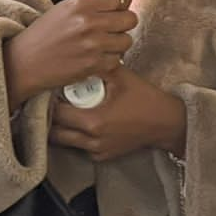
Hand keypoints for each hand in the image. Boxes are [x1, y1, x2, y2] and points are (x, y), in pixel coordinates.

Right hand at [2, 0, 138, 108]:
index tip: (118, 9)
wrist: (25, 62)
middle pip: (129, 18)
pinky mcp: (93, 65)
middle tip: (111, 29)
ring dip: (117, 44)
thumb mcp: (64, 9)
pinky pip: (117, 60)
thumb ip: (91, 3)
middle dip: (122, 24)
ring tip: (101, 45)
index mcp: (80, 4)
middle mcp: (88, 22)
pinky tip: (95, 58)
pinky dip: (109, 61)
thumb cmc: (42, 36)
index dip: (121, 3)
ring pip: (126, 41)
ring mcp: (92, 44)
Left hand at [48, 66, 186, 161]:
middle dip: (50, 117)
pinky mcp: (103, 157)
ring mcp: (97, 151)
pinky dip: (76, 137)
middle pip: (55, 132)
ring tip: (63, 112)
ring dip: (60, 128)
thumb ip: (96, 67)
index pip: (57, 113)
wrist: (165, 123)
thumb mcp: (120, 76)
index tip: (50, 90)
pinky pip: (80, 148)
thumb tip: (75, 58)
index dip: (49, 101)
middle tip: (50, 102)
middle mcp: (92, 140)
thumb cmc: (144, 98)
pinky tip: (80, 123)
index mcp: (93, 121)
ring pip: (64, 142)